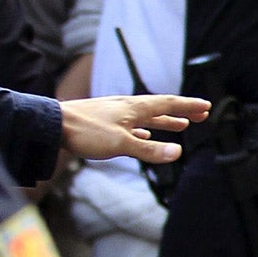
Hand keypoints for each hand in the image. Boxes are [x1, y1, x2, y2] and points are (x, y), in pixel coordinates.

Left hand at [60, 94, 208, 163]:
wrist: (52, 125)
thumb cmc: (85, 131)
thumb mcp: (121, 144)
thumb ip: (149, 149)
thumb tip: (177, 152)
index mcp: (134, 108)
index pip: (168, 104)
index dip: (188, 106)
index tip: (205, 106)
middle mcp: (127, 107)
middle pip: (160, 108)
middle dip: (181, 112)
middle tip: (199, 115)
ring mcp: (115, 114)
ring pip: (147, 117)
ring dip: (165, 121)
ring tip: (179, 125)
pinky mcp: (104, 122)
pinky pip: (132, 124)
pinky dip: (144, 129)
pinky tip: (145, 135)